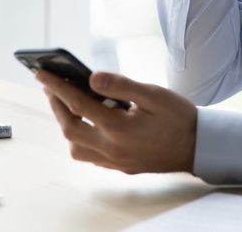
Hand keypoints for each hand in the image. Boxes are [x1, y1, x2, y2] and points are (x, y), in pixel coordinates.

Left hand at [36, 70, 196, 174]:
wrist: (199, 147)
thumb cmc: (178, 118)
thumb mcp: (153, 94)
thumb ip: (121, 85)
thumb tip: (91, 77)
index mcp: (118, 127)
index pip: (78, 104)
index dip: (58, 87)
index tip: (42, 74)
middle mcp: (111, 148)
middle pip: (70, 128)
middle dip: (56, 106)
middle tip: (49, 87)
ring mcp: (115, 160)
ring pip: (76, 147)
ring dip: (67, 126)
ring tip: (67, 105)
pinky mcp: (121, 166)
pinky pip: (91, 156)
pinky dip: (81, 139)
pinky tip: (88, 125)